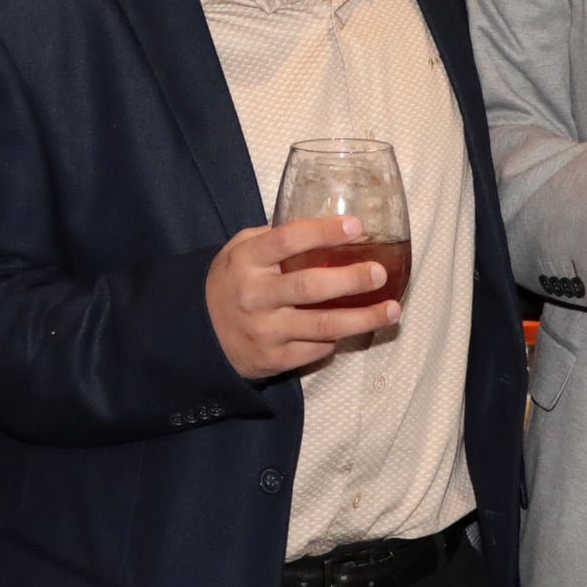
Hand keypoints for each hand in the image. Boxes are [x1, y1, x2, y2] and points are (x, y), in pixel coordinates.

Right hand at [206, 215, 401, 380]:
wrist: (195, 335)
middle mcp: (255, 296)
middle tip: (379, 273)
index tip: (356, 226)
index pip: (286, 241)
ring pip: (322, 326)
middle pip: (309, 287)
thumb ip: (271, 238)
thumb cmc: (228, 283)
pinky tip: (355, 328)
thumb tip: (321, 227)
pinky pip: (316, 349)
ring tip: (392, 309)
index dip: (323, 232)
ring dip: (362, 318)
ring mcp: (265, 331)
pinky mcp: (274, 359)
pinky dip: (337, 339)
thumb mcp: (237, 252)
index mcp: (246, 261)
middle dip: (350, 280)